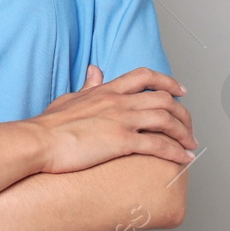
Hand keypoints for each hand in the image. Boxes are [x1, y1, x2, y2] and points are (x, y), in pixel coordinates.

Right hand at [25, 64, 196, 173]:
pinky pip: (159, 145)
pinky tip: (184, 159)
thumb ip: (87, 86)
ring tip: (191, 144)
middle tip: (190, 125)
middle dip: (183, 113)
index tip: (180, 90)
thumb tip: (95, 71)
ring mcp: (121, 121)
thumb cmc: (48, 125)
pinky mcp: (122, 142)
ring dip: (185, 133)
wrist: (38, 141)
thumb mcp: (69, 98)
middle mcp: (118, 102)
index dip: (168, 81)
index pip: (145, 77)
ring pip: (167, 120)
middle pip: (164, 99)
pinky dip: (177, 152)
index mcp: (106, 91)